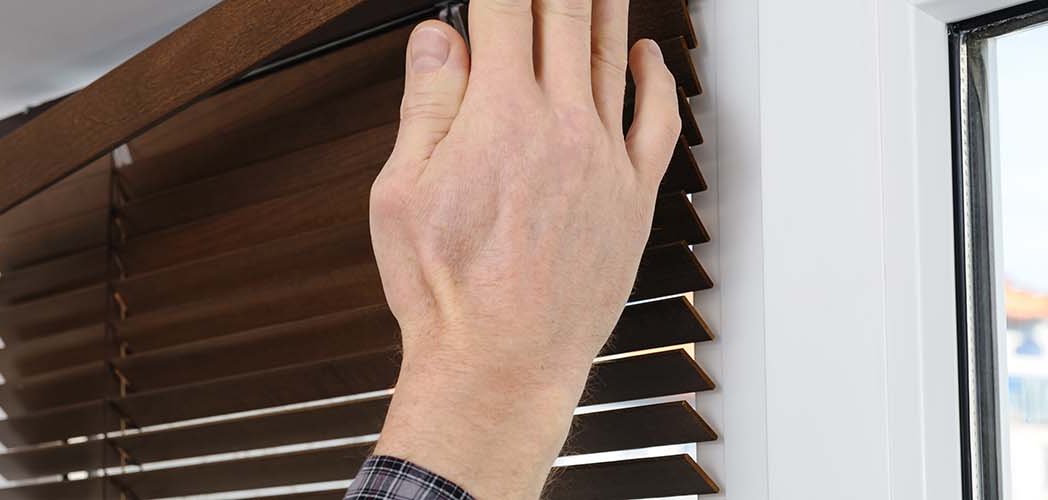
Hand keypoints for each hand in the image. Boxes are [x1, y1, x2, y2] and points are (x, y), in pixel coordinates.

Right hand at [369, 0, 680, 497]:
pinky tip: (647, 54)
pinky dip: (656, 78)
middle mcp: (562, 128)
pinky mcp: (632, 198)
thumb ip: (426, 105)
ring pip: (612, 56)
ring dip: (603, 6)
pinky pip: (658, 122)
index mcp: (500, 119)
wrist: (501, 366)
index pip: (506, 11)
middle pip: (565, 18)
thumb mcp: (402, 192)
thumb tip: (439, 40)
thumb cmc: (448, 293)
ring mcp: (605, 161)